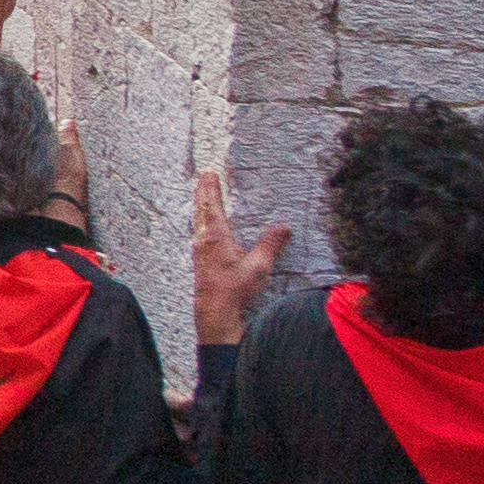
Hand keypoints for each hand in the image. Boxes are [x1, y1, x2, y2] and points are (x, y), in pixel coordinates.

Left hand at [189, 170, 287, 345]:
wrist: (215, 311)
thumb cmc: (234, 288)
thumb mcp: (259, 266)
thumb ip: (271, 244)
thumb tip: (285, 227)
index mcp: (216, 236)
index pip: (212, 205)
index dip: (211, 188)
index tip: (209, 173)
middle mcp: (203, 239)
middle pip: (202, 209)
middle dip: (203, 191)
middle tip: (203, 176)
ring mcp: (199, 249)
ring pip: (198, 220)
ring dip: (201, 205)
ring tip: (203, 195)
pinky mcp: (200, 259)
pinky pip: (199, 231)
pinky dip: (202, 220)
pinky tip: (204, 225)